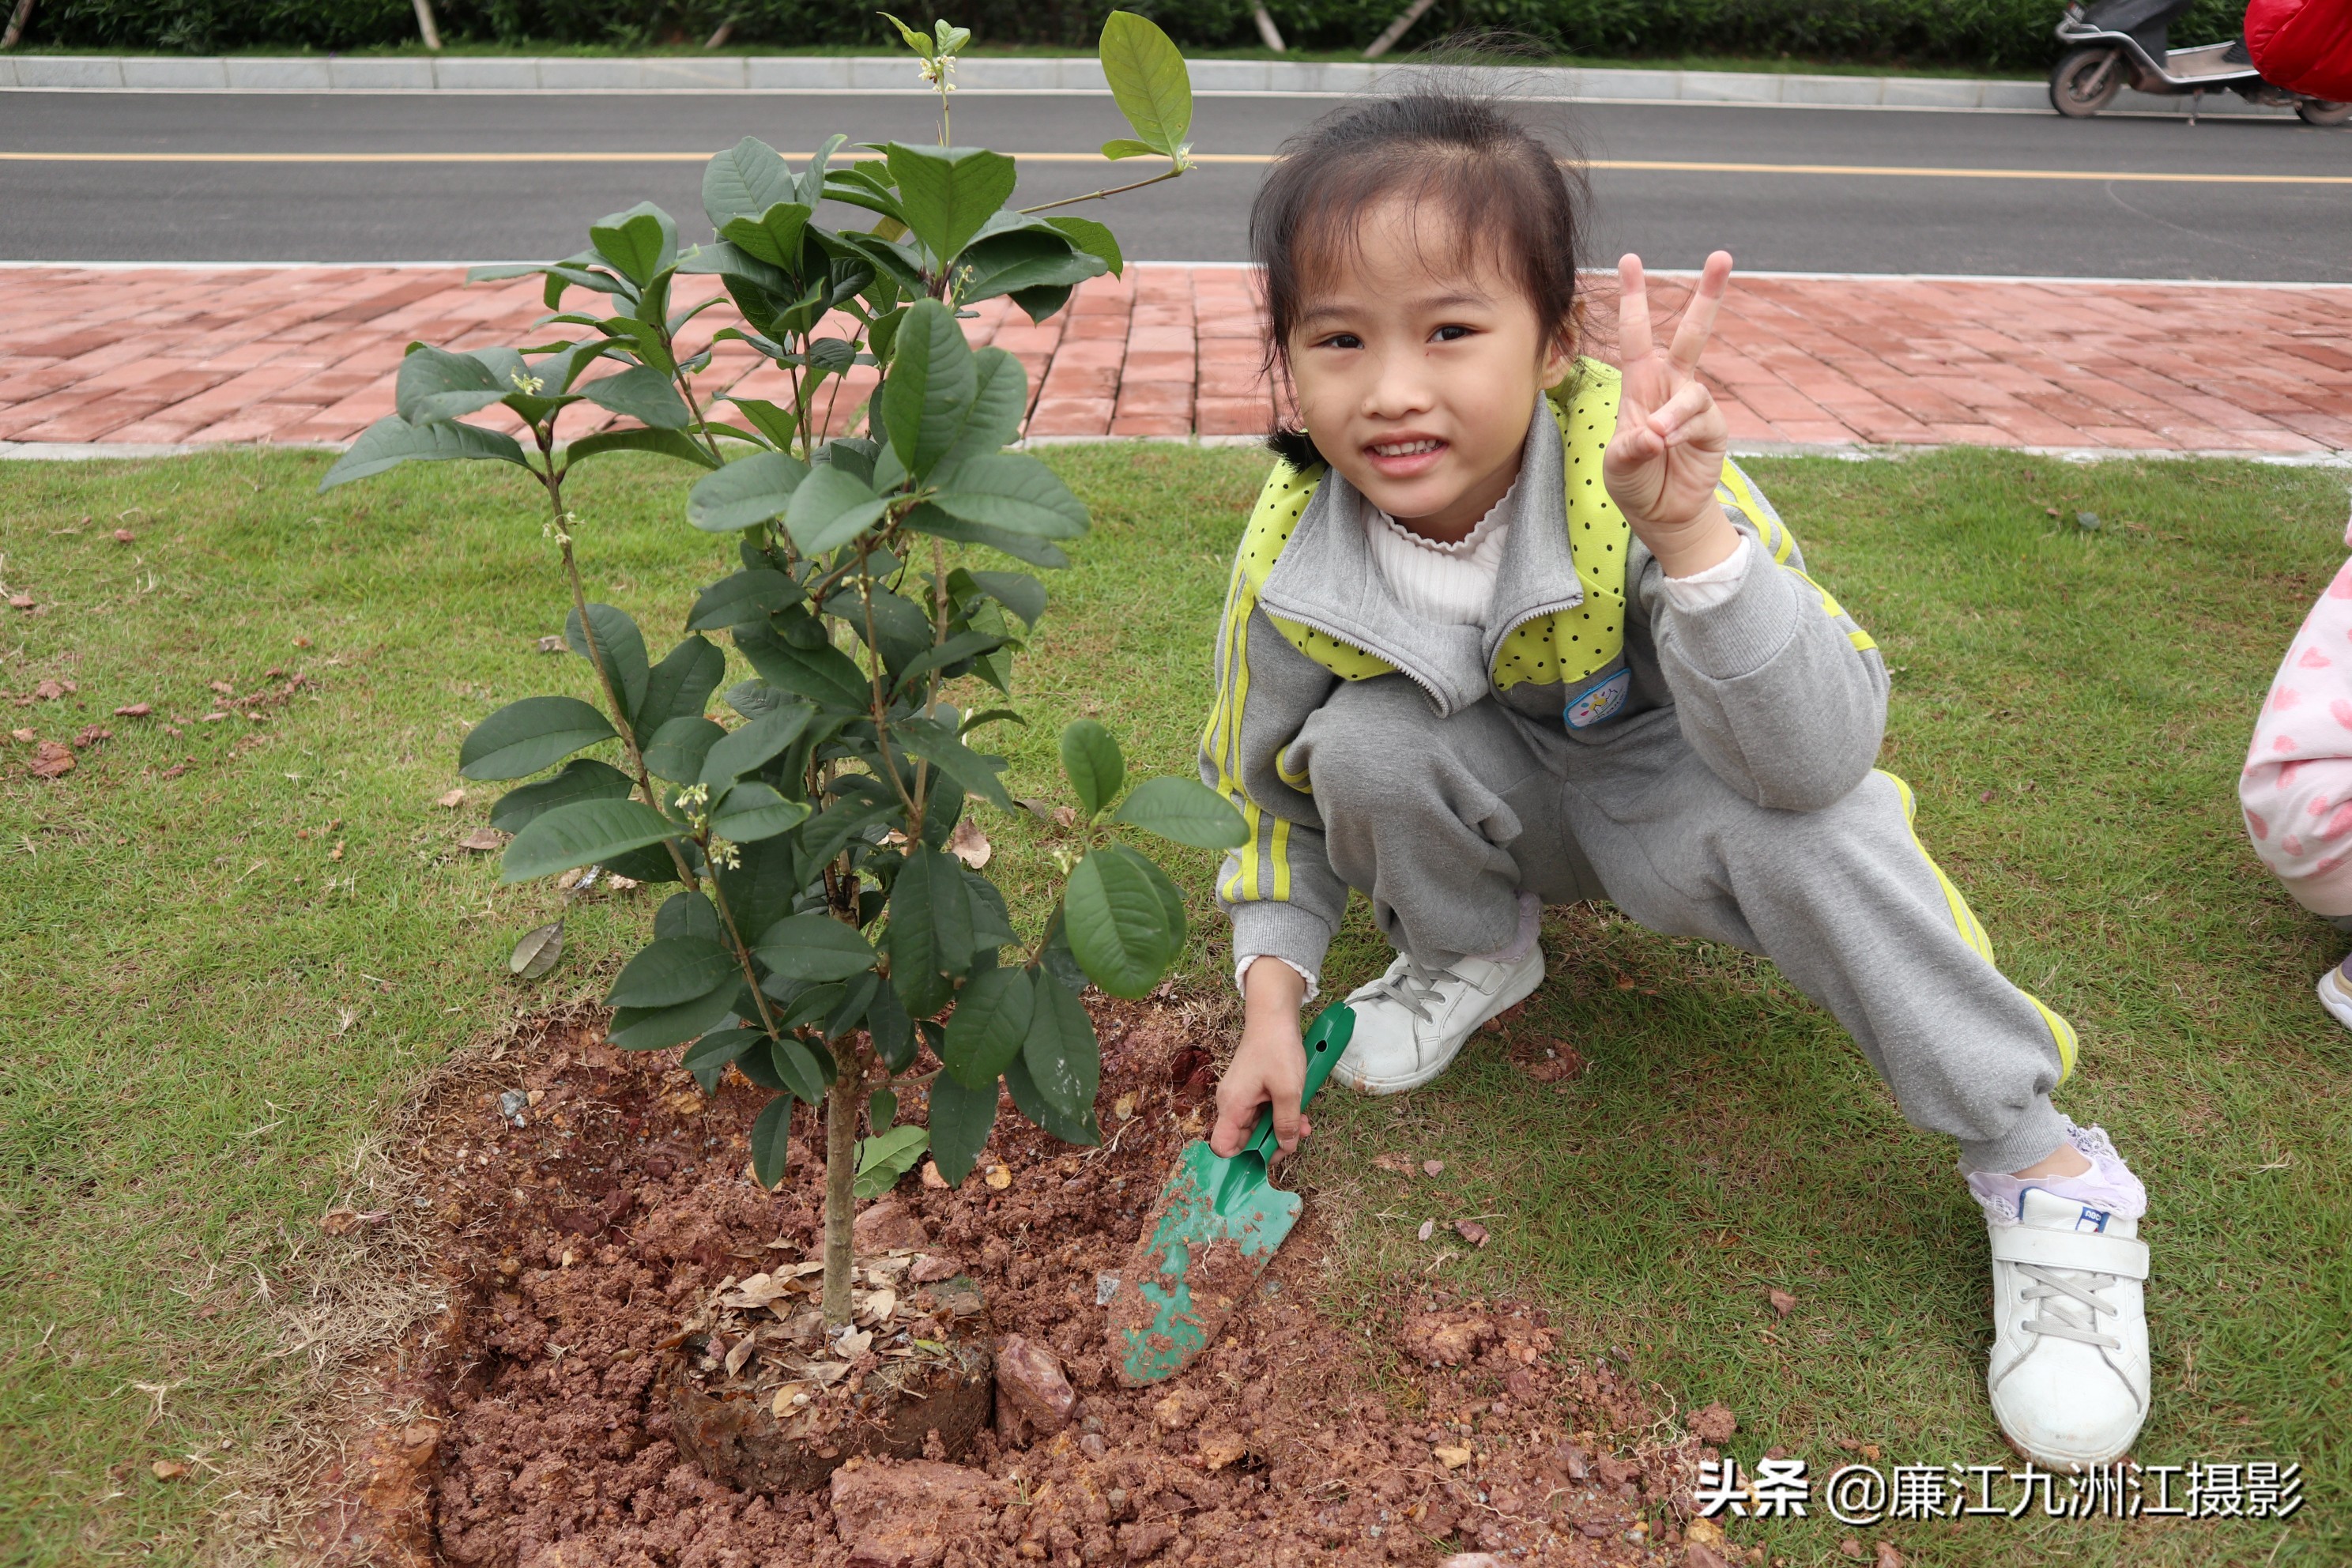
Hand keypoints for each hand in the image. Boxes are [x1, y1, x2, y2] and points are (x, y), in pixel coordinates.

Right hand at [1210, 958, 1310, 1158]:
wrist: (1274, 1017)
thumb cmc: (1277, 1049)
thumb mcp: (1288, 1090)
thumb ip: (1287, 1123)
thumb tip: (1285, 1147)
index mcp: (1232, 1105)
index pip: (1222, 1146)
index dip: (1243, 1158)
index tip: (1269, 1156)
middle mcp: (1232, 1103)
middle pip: (1244, 1139)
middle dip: (1272, 1143)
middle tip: (1297, 1138)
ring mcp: (1241, 1096)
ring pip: (1258, 1126)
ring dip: (1281, 1129)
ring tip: (1305, 1124)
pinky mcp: (1252, 1089)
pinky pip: (1263, 1112)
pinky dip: (1281, 1115)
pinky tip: (1300, 1112)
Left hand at [1603, 251, 1738, 578]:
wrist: (1663, 515)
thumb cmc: (1634, 483)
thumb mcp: (1617, 466)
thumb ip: (1629, 448)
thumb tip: (1653, 434)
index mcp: (1641, 385)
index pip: (1635, 334)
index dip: (1633, 298)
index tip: (1630, 259)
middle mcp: (1671, 388)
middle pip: (1693, 334)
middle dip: (1708, 295)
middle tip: (1722, 256)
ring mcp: (1695, 406)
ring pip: (1692, 390)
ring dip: (1674, 414)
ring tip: (1657, 440)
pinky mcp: (1714, 428)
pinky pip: (1701, 419)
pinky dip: (1682, 431)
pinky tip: (1669, 445)